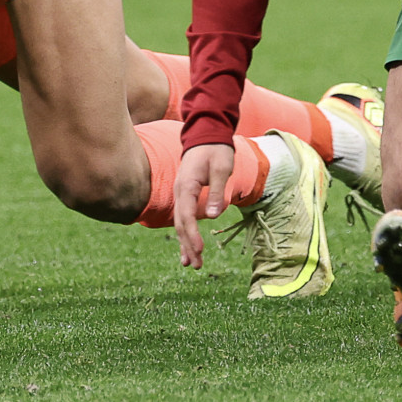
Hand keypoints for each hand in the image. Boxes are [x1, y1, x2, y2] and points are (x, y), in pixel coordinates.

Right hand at [172, 143, 233, 268]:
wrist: (206, 136)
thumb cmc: (216, 151)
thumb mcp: (221, 168)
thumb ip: (217, 192)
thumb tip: (213, 216)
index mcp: (187, 186)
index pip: (187, 215)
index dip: (192, 234)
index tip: (200, 250)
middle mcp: (179, 192)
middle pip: (181, 224)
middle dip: (188, 245)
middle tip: (197, 265)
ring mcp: (180, 194)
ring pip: (180, 224)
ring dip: (185, 244)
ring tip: (191, 264)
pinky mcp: (185, 196)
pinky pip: (183, 218)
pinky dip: (185, 235)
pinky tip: (187, 250)